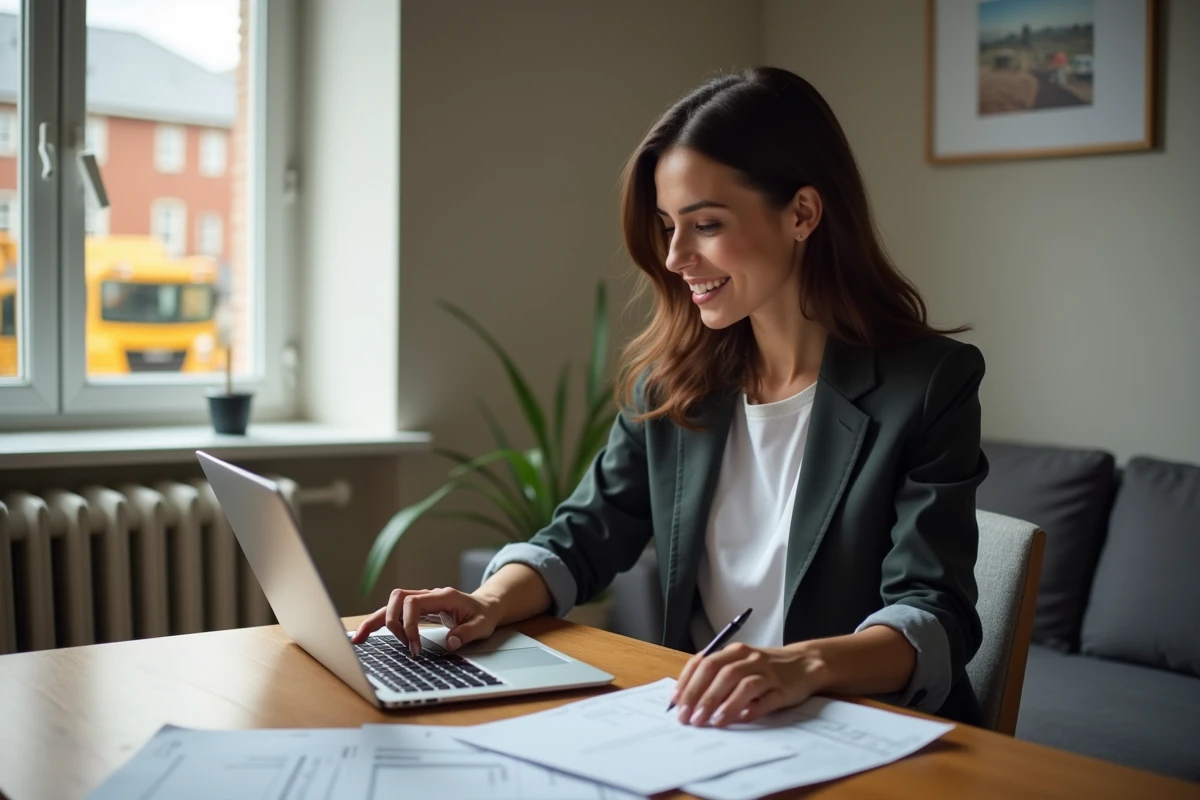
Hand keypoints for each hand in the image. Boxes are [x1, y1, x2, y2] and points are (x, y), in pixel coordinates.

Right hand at [350, 587, 499, 655]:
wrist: (486, 606)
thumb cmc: (483, 615)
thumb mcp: (482, 626)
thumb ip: (467, 633)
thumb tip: (450, 642)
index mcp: (443, 596)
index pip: (413, 603)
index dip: (408, 625)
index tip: (415, 648)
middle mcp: (428, 595)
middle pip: (397, 599)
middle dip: (391, 622)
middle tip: (403, 647)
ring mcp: (420, 601)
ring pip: (390, 604)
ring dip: (375, 621)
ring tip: (359, 639)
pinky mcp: (415, 609)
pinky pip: (393, 613)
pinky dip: (378, 622)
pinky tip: (365, 634)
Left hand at [670, 642, 824, 726]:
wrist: (804, 664)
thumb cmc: (764, 669)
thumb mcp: (739, 665)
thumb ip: (716, 678)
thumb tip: (687, 700)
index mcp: (733, 651)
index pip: (704, 662)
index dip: (688, 681)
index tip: (675, 702)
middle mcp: (748, 658)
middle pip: (720, 673)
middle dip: (701, 696)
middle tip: (689, 718)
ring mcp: (767, 672)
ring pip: (742, 684)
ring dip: (724, 704)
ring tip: (712, 722)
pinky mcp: (783, 688)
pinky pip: (766, 698)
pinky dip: (753, 709)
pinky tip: (742, 719)